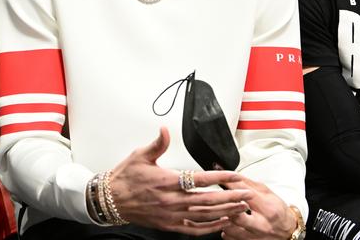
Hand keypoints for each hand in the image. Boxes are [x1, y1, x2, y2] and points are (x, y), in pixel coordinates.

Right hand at [109, 127, 252, 235]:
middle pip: (208, 200)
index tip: (235, 175)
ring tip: (242, 208)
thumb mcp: (140, 155)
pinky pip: (194, 230)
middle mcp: (172, 200)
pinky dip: (210, 228)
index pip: (200, 179)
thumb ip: (157, 143)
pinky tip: (222, 224)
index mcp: (167, 181)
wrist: (111, 200)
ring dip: (225, 212)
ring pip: (205, 216)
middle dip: (231, 197)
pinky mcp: (169, 225)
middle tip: (248, 194)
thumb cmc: (126, 177)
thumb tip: (165, 129)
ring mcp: (172, 215)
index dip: (219, 177)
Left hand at [221, 176, 295, 239]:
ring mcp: (255, 237)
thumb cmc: (277, 209)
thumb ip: (248, 184)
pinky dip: (226, 230)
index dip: (229, 185)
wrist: (288, 230)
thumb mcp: (267, 192)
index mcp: (267, 208)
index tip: (219, 178)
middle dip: (226, 206)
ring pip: (231, 230)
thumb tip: (232, 175)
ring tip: (222, 212)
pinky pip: (231, 239)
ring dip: (223, 219)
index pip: (245, 194)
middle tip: (219, 199)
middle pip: (238, 217)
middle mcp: (262, 225)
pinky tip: (226, 223)